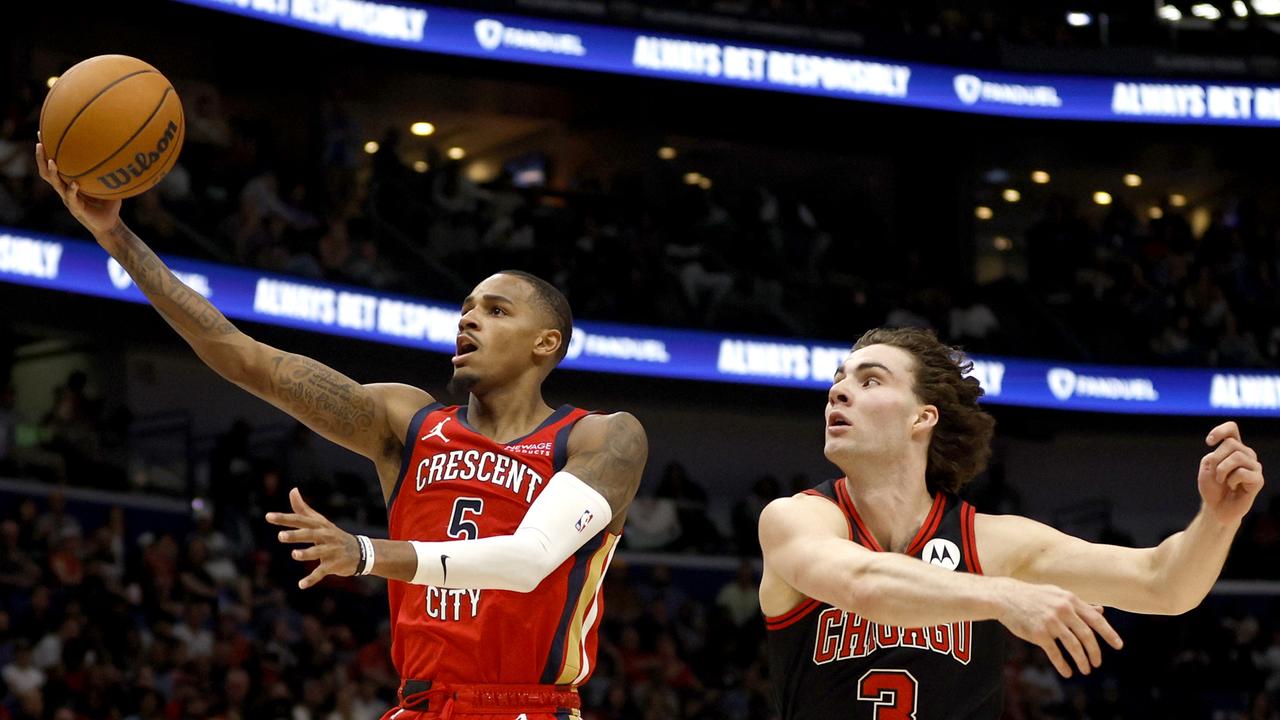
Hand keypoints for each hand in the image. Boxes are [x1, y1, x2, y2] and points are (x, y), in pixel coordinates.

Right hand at [35, 135, 121, 237]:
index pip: (54, 164)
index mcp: (69, 182)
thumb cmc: (109, 203)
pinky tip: (75, 184)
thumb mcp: (109, 183)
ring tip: (52, 161)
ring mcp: (68, 199)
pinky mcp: (76, 209)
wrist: (110, 225)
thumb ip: (110, 170)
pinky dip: (72, 191)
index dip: (47, 151)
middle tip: (40, 143)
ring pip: (55, 184)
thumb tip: (121, 150)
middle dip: (41, 158)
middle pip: (46, 171)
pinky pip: (71, 198)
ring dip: (52, 172)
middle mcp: (65, 189)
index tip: (43, 133)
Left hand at [265, 488, 361, 588]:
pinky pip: (321, 572)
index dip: (284, 518)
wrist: (361, 552)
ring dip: (306, 553)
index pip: (300, 520)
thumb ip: (303, 509)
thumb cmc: (333, 536)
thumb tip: (292, 490)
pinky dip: (312, 579)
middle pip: (309, 534)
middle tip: (280, 536)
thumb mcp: (320, 521)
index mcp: (319, 526)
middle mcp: (325, 536)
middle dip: (295, 535)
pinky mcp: (334, 565)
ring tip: (295, 555)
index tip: (268, 516)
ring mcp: (330, 551)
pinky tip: (301, 585)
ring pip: (317, 552)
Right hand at [996, 578, 1122, 677]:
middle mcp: (1063, 610)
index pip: (1096, 620)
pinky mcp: (1038, 633)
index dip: (1109, 634)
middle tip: (1097, 663)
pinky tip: (1067, 672)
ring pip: (1073, 646)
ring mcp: (1051, 622)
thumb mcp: (1058, 595)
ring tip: (1085, 669)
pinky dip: (1063, 665)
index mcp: (1070, 600)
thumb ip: (1079, 604)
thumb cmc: (1034, 596)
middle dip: (1094, 652)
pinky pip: (1055, 653)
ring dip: (1082, 661)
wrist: (1006, 597)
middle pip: (1087, 635)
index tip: (1118, 646)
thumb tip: (1101, 612)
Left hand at [1198, 421, 1264, 526]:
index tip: (1208, 442)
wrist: (1217, 508)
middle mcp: (1246, 454)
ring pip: (1237, 456)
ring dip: (1222, 470)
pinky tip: (1233, 487)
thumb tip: (1229, 452)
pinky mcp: (1258, 479)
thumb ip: (1215, 455)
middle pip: (1231, 443)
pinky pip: (1242, 472)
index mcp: (1233, 448)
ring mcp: (1254, 466)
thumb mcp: (1207, 467)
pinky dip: (1231, 480)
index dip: (1220, 430)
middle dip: (1216, 459)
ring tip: (1222, 481)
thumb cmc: (1212, 487)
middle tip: (1215, 474)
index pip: (1232, 429)